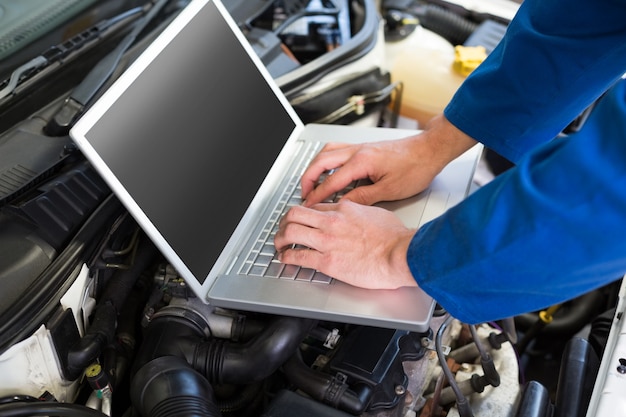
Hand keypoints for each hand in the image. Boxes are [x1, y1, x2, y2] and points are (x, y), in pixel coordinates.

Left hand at [274, 200, 417, 288]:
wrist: (400, 254)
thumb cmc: (395, 238)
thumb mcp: (376, 213)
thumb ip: (361, 212)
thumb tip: (358, 216)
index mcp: (345, 208)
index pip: (315, 206)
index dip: (305, 214)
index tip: (302, 220)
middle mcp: (332, 221)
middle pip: (295, 214)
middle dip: (285, 222)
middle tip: (283, 229)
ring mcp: (327, 241)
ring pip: (291, 231)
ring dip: (280, 238)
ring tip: (279, 244)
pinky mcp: (327, 261)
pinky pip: (298, 255)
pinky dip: (287, 257)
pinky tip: (285, 258)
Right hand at [301, 115, 477, 206]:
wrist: (430, 150)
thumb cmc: (416, 168)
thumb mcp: (390, 190)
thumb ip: (363, 197)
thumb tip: (344, 205)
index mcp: (361, 162)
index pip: (331, 182)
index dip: (317, 196)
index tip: (309, 206)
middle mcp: (357, 151)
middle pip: (320, 162)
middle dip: (308, 179)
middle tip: (303, 194)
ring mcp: (359, 147)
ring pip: (326, 152)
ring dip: (315, 167)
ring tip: (311, 182)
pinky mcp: (364, 147)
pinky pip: (336, 150)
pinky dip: (326, 160)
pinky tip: (328, 169)